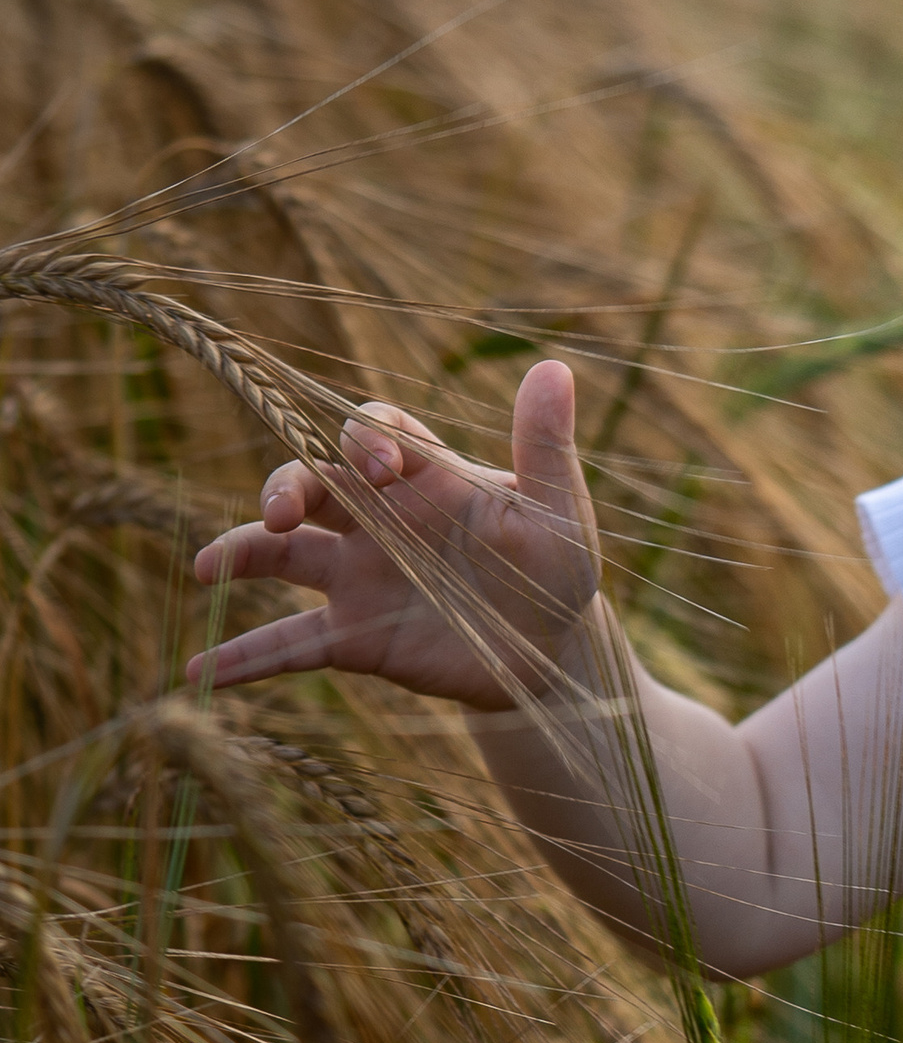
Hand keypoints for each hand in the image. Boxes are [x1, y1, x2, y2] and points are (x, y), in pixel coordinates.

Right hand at [189, 358, 601, 709]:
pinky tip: (202, 673)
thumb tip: (553, 369)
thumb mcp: (560, 512)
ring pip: (282, 555)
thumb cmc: (556, 569)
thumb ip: (547, 447)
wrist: (550, 652)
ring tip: (207, 569)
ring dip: (241, 555)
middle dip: (287, 488)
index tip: (380, 468)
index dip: (364, 440)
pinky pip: (289, 644)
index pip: (375, 433)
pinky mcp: (353, 637)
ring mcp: (358, 577)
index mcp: (425, 477)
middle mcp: (378, 519)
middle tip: (278, 512)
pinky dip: (244, 658)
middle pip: (312, 483)